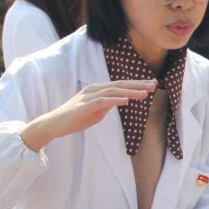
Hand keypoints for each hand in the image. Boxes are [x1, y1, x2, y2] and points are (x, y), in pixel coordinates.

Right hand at [21, 80, 155, 151]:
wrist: (54, 124)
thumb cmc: (75, 118)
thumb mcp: (96, 111)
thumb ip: (107, 105)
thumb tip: (120, 101)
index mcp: (97, 90)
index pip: (120, 85)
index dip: (136, 84)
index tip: (151, 84)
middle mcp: (94, 89)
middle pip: (119, 85)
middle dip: (138, 84)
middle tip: (154, 85)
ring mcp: (89, 96)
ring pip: (113, 91)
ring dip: (130, 91)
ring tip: (145, 94)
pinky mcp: (84, 106)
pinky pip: (102, 101)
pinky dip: (115, 100)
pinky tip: (127, 100)